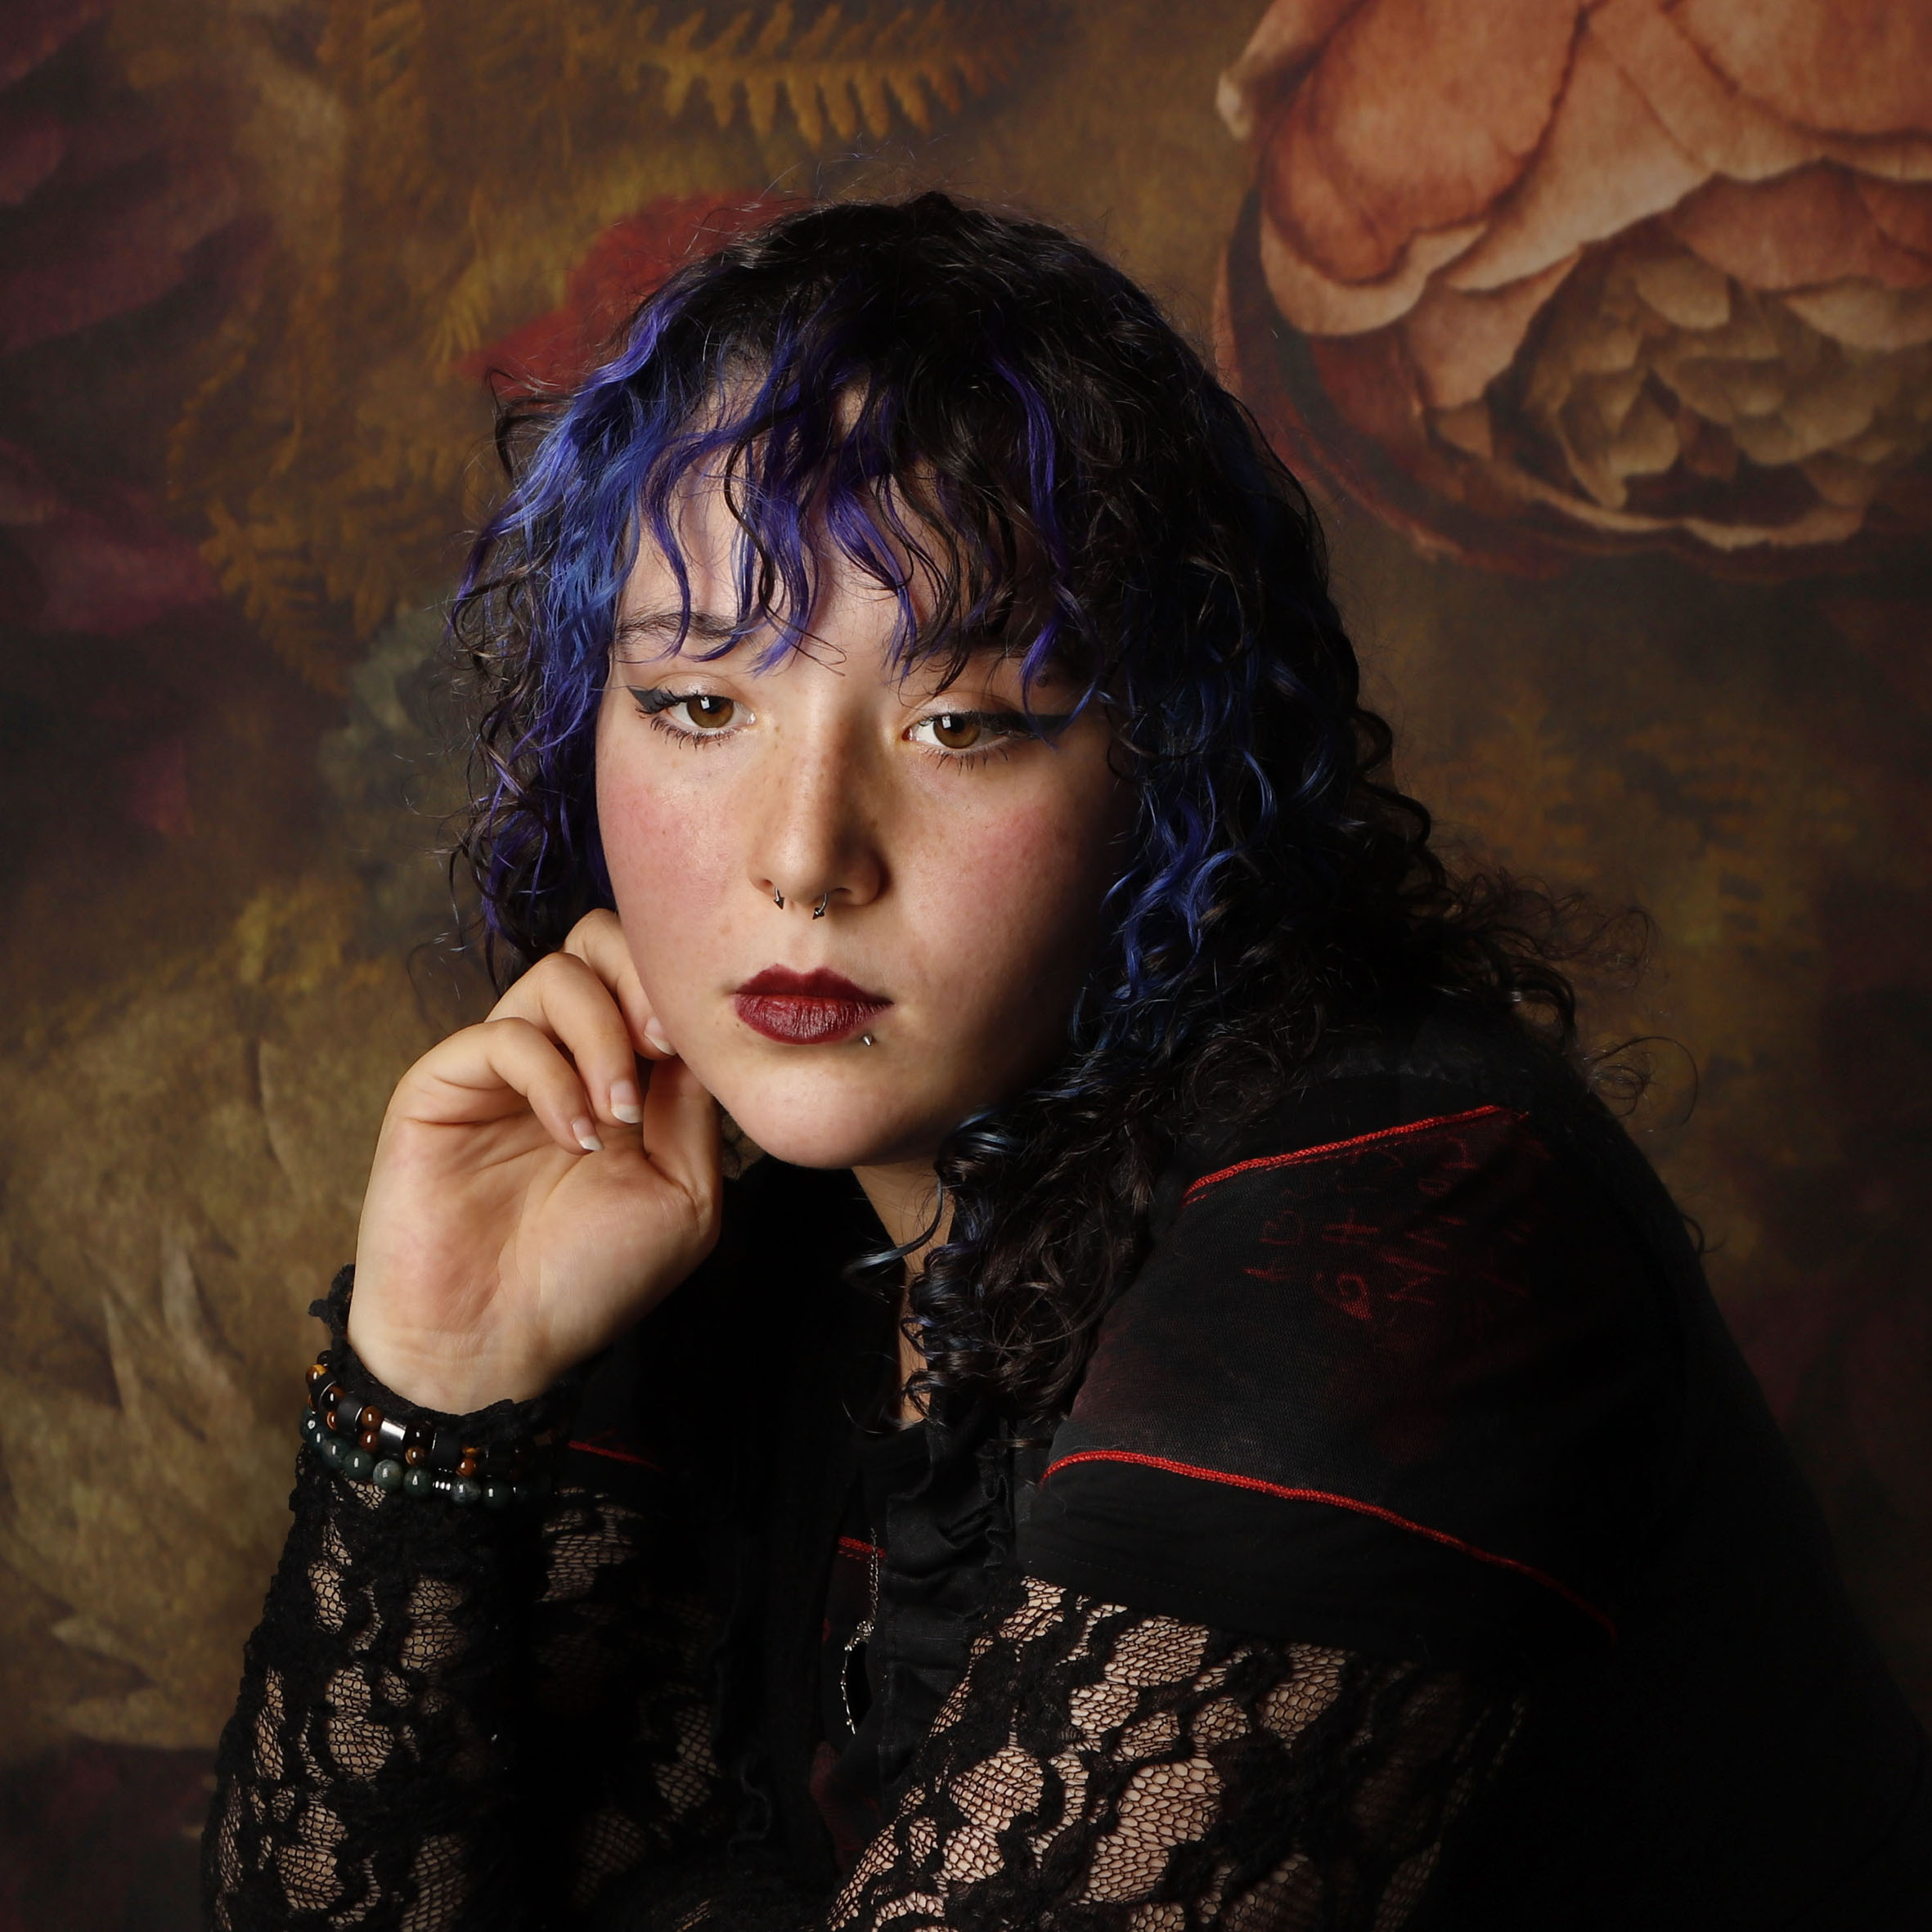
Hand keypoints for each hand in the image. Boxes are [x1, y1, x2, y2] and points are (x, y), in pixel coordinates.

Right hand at [348, 910, 719, 1409]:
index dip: (681, 993)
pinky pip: (504, 1034)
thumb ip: (696, 1104)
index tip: (697, 1046)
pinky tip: (572, 1137)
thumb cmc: (592, 1280)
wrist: (496, 1348)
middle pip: (599, 940)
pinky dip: (553, 1076)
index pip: (653, 978)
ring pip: (557, 973)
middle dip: (641, 977)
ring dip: (603, 1034)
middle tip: (659, 1048)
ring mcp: (503, 1066)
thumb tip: (704, 1030)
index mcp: (624, 1072)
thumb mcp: (684, 1193)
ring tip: (618, 1115)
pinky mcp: (444, 1082)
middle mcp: (563, 1054)